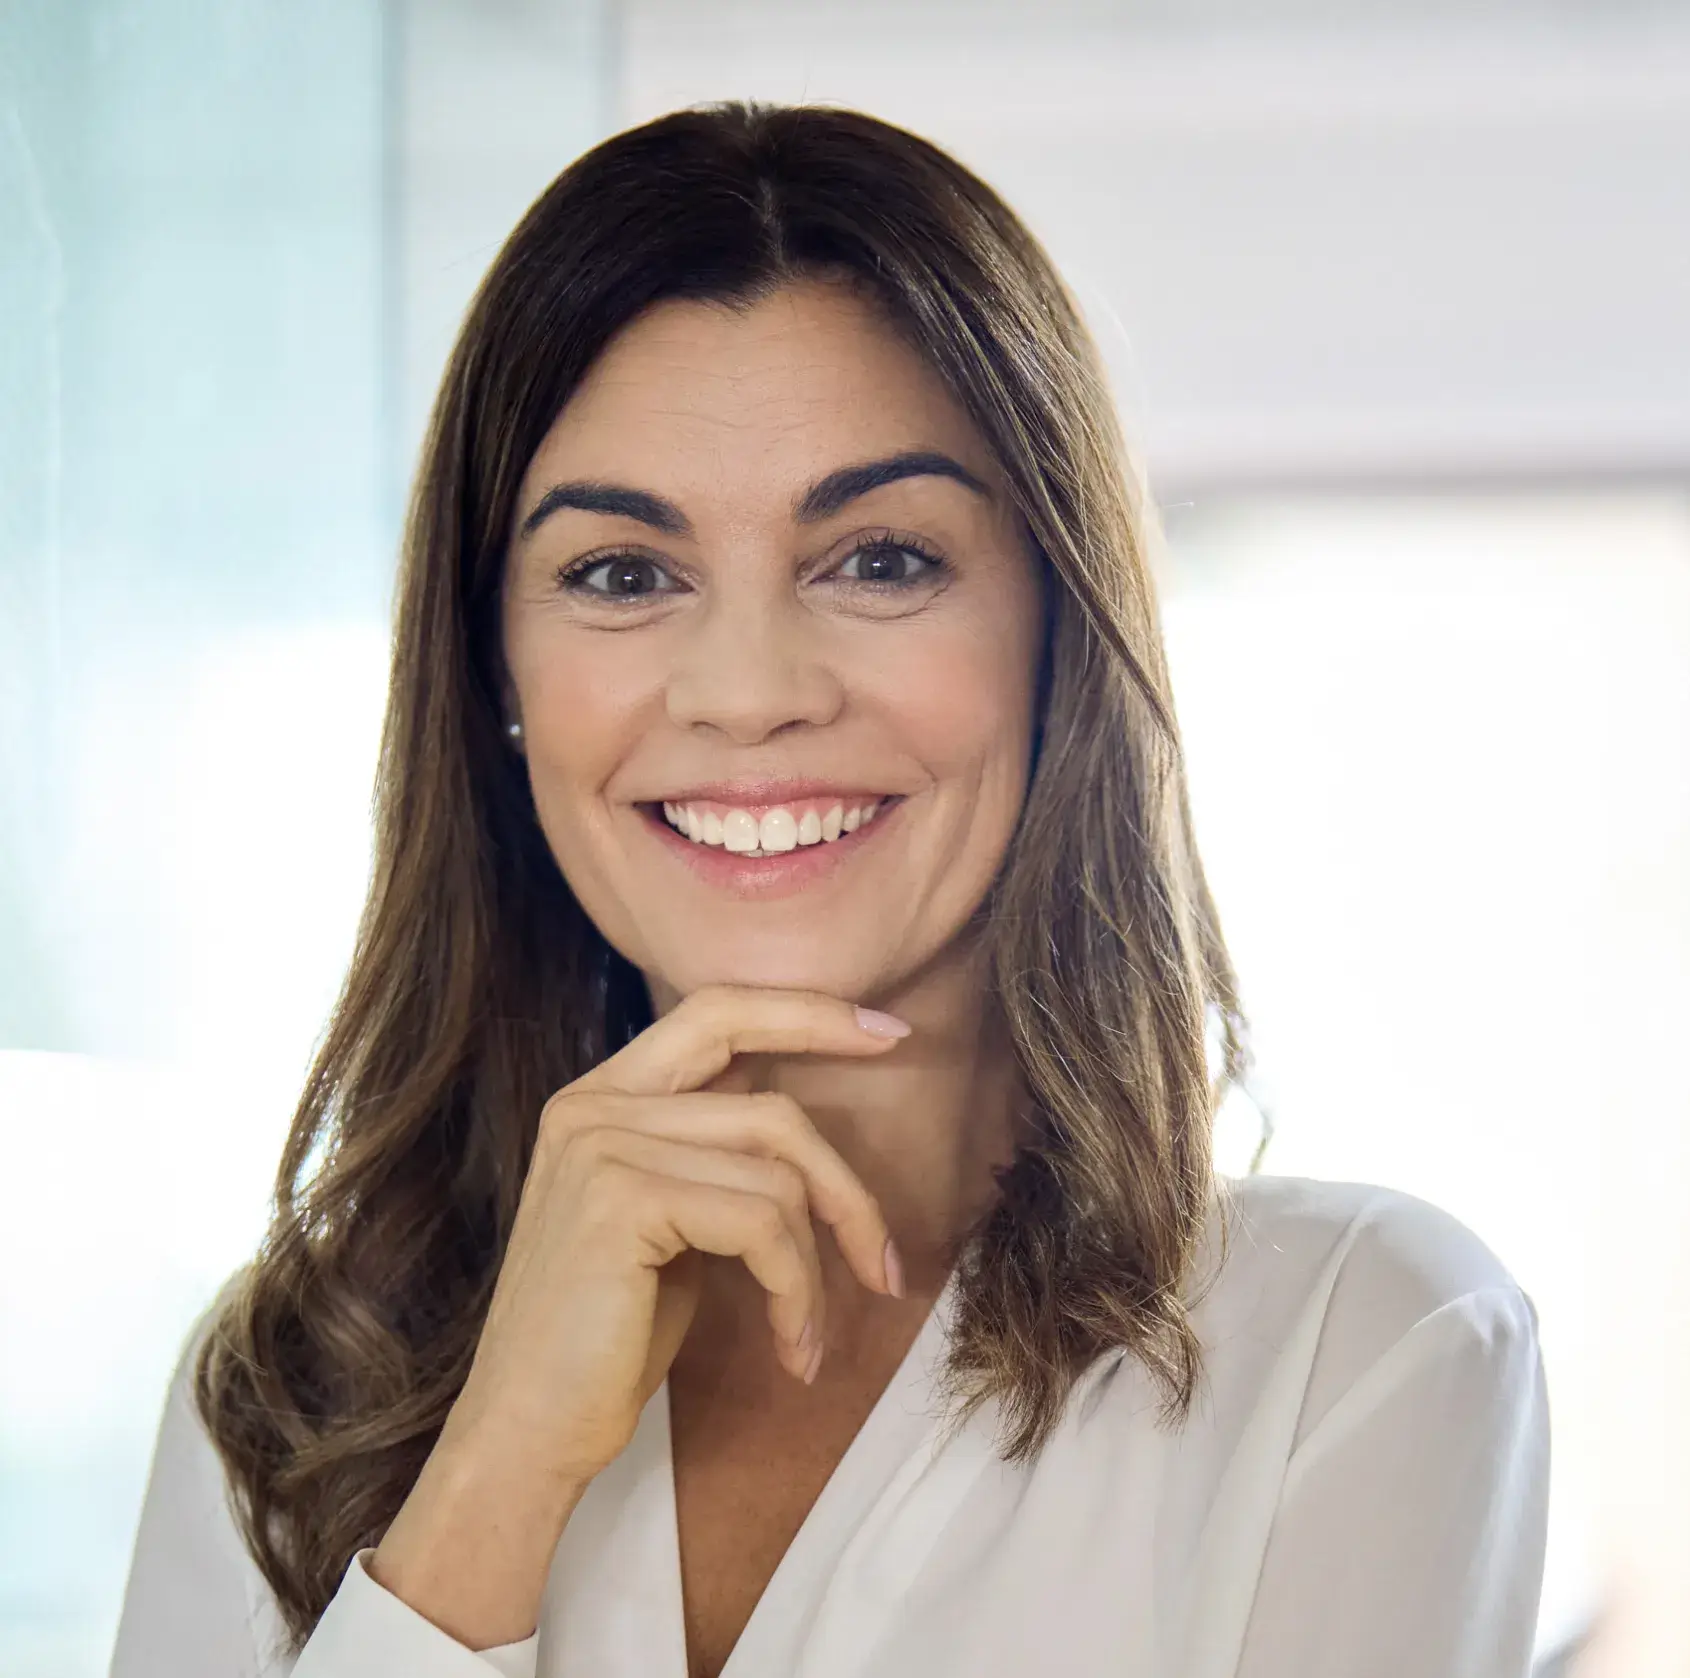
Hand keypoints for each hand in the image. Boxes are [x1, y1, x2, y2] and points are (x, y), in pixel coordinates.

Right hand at [369, 984, 907, 1648]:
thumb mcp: (667, 1223)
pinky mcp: (624, 1199)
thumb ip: (710, 1153)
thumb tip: (798, 1123)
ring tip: (810, 1339)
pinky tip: (793, 1350)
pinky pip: (763, 1224)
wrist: (526, 1434)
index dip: (807, 1012)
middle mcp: (594, 1104)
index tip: (887, 1029)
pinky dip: (797, 1292)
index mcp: (600, 1096)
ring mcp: (603, 1145)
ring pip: (778, 1175)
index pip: (718, 1012)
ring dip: (819, 1267)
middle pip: (770, 1104)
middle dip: (846, 1182)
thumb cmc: (605, 1340)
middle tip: (889, 1264)